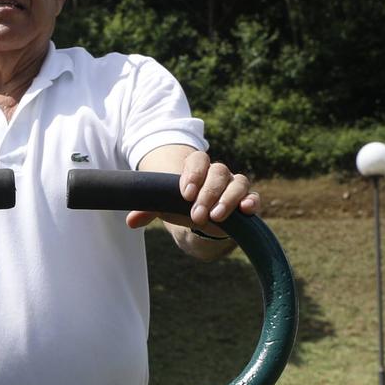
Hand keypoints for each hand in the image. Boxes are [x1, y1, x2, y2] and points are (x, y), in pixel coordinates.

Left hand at [128, 149, 258, 234]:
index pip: (198, 160)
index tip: (185, 194)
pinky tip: (246, 210)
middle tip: (196, 215)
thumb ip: (150, 210)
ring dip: (228, 199)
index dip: (194, 174)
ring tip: (216, 217)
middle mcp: (218, 174)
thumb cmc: (181, 209)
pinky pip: (253, 197)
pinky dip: (251, 202)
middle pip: (218, 172)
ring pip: (238, 183)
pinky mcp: (246, 201)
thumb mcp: (164, 207)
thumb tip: (131, 221)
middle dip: (207, 194)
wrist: (198, 223)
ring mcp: (234, 186)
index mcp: (198, 169)